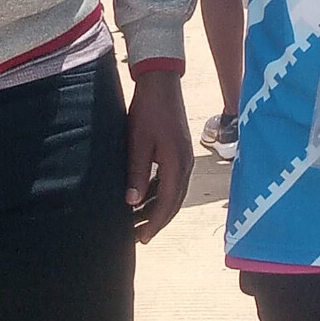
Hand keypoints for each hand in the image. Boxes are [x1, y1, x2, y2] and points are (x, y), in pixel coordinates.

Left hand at [125, 69, 193, 242]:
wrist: (161, 82)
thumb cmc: (148, 110)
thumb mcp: (138, 142)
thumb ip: (137, 173)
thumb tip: (133, 203)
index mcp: (177, 164)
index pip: (167, 204)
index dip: (154, 223)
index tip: (142, 238)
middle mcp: (186, 164)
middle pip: (174, 202)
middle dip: (157, 220)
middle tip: (139, 235)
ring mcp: (185, 156)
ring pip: (174, 191)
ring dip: (158, 206)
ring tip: (140, 218)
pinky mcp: (180, 149)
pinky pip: (173, 179)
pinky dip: (160, 191)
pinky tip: (145, 195)